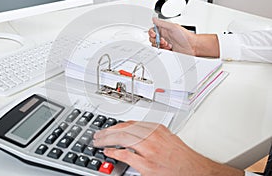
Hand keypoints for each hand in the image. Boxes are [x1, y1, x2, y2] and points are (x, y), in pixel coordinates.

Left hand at [93, 121, 243, 175]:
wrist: (195, 169)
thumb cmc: (182, 156)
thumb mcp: (166, 137)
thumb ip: (150, 133)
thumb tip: (133, 133)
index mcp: (156, 129)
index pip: (130, 123)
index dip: (116, 126)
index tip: (108, 128)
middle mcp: (152, 136)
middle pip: (124, 129)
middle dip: (108, 132)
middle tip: (98, 135)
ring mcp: (149, 150)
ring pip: (122, 139)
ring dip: (107, 140)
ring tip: (99, 142)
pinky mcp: (148, 164)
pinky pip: (126, 156)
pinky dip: (115, 153)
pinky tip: (109, 152)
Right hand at [149, 18, 219, 57]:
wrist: (192, 46)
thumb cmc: (185, 36)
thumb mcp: (173, 27)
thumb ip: (162, 23)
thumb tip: (154, 19)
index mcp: (164, 29)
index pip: (153, 30)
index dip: (151, 33)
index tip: (154, 34)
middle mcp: (164, 36)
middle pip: (153, 39)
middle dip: (156, 40)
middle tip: (164, 40)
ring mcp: (165, 44)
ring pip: (156, 45)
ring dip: (160, 45)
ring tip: (168, 44)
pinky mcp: (167, 50)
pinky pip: (160, 51)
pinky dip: (163, 50)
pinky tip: (169, 48)